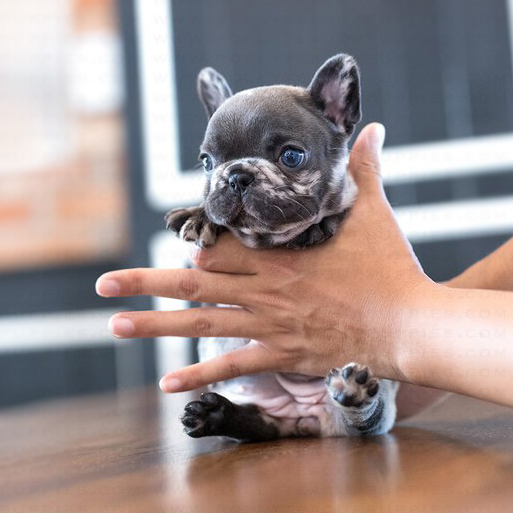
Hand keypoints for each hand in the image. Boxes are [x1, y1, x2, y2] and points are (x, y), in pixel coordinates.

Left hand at [96, 123, 433, 391]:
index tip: (165, 236)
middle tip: (101, 285)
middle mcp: (265, 290)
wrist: (411, 325)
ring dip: (154, 327)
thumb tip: (373, 128)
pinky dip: (199, 376)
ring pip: (200, 324)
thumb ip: (365, 170)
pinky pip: (233, 367)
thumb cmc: (392, 269)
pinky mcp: (283, 356)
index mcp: (279, 254)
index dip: (190, 242)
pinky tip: (166, 385)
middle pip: (192, 283)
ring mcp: (270, 325)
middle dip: (144, 282)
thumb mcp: (373, 212)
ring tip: (113, 326)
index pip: (220, 246)